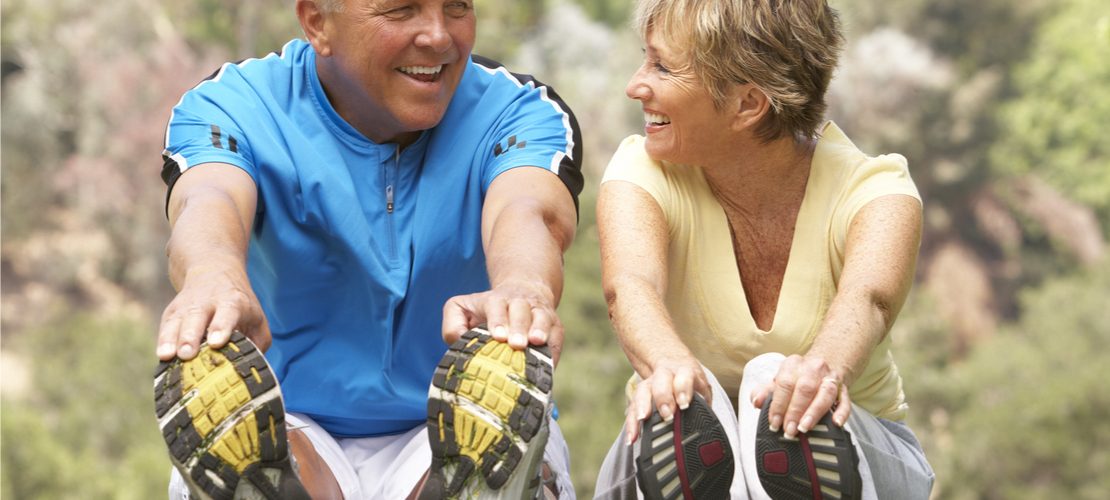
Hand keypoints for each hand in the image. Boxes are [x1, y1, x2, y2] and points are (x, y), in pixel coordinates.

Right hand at [156, 264, 269, 360]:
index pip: (227, 313)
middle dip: (191, 335)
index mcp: (233, 301)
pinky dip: (163, 341)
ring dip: (171, 339)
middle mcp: (207, 301)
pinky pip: (165, 327)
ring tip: (167, 356)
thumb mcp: (257, 318)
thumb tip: (251, 367)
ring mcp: (186, 306)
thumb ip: (258, 343)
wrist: (213, 272)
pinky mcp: (172, 312)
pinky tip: (162, 356)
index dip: (221, 327)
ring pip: (177, 321)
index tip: (217, 342)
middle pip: (197, 317)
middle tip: (187, 354)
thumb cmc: (239, 306)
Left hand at [442, 278, 562, 361]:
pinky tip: (549, 361)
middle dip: (518, 326)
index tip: (498, 336)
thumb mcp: (460, 308)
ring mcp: (539, 311)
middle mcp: (520, 302)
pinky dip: (554, 347)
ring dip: (540, 329)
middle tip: (516, 343)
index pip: (496, 307)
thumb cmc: (483, 311)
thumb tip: (459, 343)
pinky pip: (557, 334)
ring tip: (536, 342)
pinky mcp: (554, 324)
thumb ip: (452, 324)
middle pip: (520, 310)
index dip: (498, 320)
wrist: (521, 291)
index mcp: (495, 300)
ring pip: (541, 317)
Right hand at [624, 356, 709, 444]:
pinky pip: (632, 408)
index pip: (684, 377)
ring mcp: (650, 384)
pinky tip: (632, 438)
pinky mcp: (640, 395)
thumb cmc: (691, 382)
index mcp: (684, 373)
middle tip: (666, 414)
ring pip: (643, 392)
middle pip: (661, 382)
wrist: (673, 363)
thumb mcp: (702, 388)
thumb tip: (710, 429)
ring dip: (641, 407)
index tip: (684, 404)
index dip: (683, 389)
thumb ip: (704, 405)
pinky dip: (631, 424)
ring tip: (641, 421)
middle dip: (662, 398)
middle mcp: (665, 375)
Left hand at [751, 354, 851, 438]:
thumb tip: (757, 401)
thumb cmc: (798, 377)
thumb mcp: (780, 381)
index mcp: (794, 364)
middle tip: (789, 430)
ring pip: (825, 393)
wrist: (824, 366)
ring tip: (805, 428)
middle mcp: (813, 368)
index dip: (778, 405)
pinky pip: (845, 401)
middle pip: (805, 388)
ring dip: (814, 412)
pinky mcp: (844, 390)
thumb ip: (766, 391)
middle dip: (795, 412)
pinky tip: (836, 422)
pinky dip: (841, 412)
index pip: (784, 383)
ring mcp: (831, 378)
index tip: (774, 422)